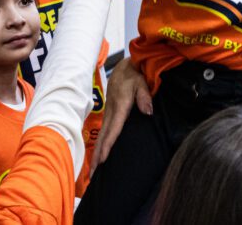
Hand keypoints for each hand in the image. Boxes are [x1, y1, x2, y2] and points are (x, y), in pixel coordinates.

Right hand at [91, 57, 151, 174]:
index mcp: (120, 107)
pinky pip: (104, 132)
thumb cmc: (135, 75)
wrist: (125, 67)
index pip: (114, 129)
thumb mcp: (142, 83)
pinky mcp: (110, 114)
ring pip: (102, 136)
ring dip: (96, 153)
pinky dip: (100, 144)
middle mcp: (112, 112)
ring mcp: (109, 113)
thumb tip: (148, 112)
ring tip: (93, 171)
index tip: (102, 160)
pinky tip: (99, 155)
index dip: (108, 145)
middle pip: (104, 137)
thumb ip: (145, 97)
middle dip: (98, 155)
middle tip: (93, 174)